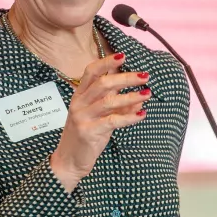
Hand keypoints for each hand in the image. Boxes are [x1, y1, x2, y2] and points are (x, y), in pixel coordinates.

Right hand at [51, 53, 150, 191]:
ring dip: (131, 96)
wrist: (69, 160)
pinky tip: (142, 114)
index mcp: (80, 95)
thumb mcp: (100, 116)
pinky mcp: (88, 132)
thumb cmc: (86, 135)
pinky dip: (129, 117)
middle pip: (103, 83)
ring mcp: (82, 117)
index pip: (91, 71)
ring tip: (147, 94)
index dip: (107, 62)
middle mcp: (79, 103)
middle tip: (145, 76)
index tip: (124, 56)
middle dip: (126, 78)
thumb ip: (117, 104)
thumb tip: (141, 95)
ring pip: (109, 101)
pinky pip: (112, 121)